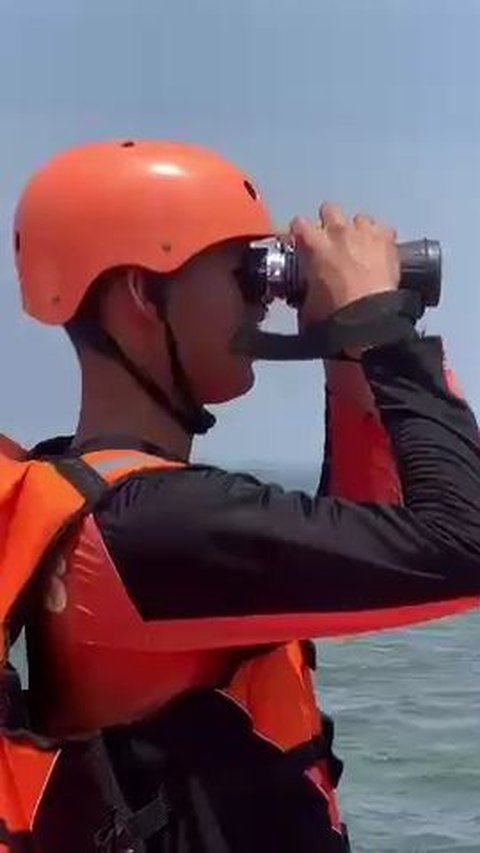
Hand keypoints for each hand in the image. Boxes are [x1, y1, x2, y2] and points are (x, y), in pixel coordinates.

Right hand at [291, 203, 400, 326]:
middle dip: (329, 222)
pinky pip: (384, 229)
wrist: (368, 318)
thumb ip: (304, 289)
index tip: (303, 244)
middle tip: (331, 242)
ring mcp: (364, 232)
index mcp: (313, 244)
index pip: (299, 224)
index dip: (300, 234)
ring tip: (359, 248)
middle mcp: (338, 231)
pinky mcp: (387, 240)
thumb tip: (306, 293)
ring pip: (359, 217)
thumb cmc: (334, 313)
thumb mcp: (308, 304)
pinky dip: (381, 238)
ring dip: (357, 229)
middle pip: (329, 209)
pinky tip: (380, 251)